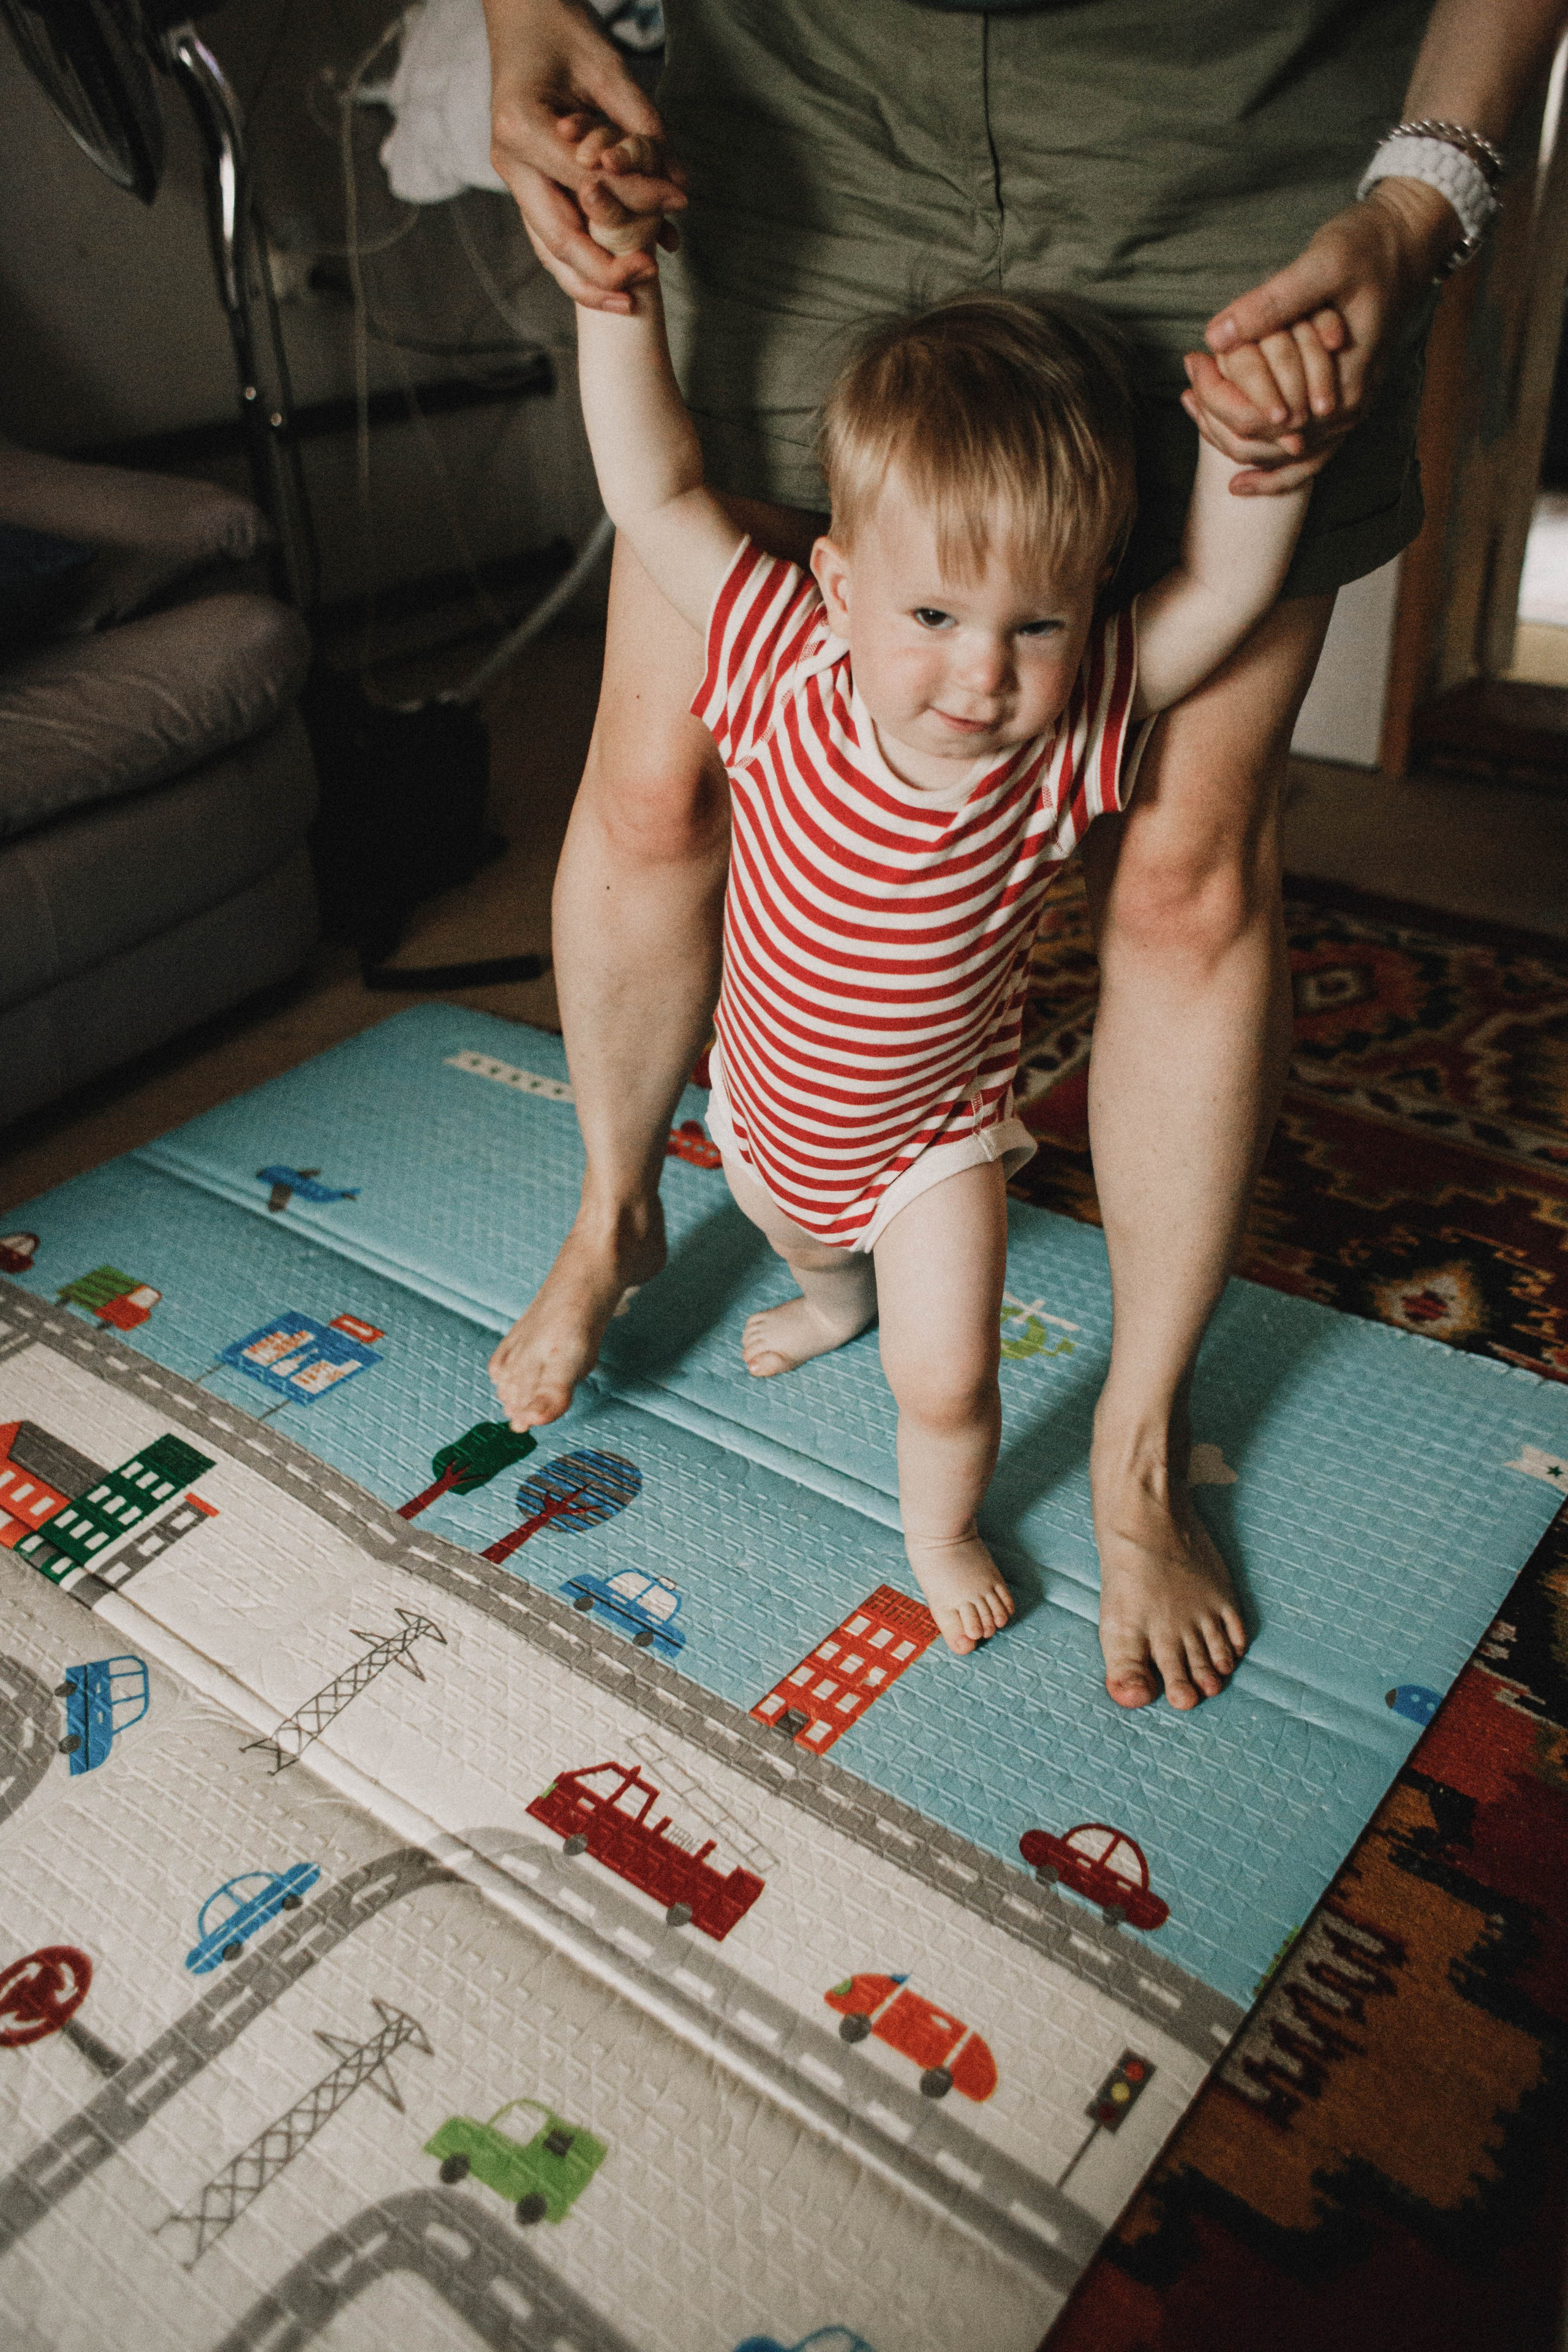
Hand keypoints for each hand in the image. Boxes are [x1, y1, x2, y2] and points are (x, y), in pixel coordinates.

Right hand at [482, 0, 687, 309]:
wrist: (521, 14)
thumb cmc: (560, 28)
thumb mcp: (606, 67)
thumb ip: (639, 126)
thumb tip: (676, 184)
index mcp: (521, 125)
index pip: (587, 182)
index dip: (636, 198)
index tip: (677, 204)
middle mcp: (510, 160)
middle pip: (556, 238)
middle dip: (603, 270)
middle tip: (647, 281)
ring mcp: (515, 176)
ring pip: (549, 250)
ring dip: (588, 283)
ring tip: (630, 303)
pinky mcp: (527, 183)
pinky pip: (552, 235)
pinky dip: (583, 263)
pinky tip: (613, 282)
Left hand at [1184, 178, 1459, 492]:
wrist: (1405, 242)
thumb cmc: (1367, 247)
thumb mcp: (1321, 265)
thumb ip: (1272, 303)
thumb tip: (1217, 336)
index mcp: (1344, 382)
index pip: (1268, 420)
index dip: (1221, 400)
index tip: (1191, 365)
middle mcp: (1348, 409)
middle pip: (1271, 445)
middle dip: (1221, 422)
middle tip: (1185, 387)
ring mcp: (1347, 412)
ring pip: (1282, 457)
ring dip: (1236, 440)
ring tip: (1193, 406)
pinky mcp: (1340, 405)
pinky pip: (1300, 452)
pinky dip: (1266, 461)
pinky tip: (1234, 468)